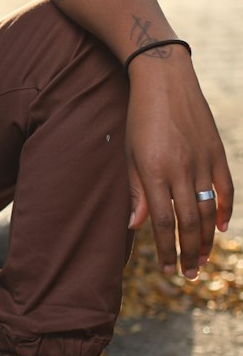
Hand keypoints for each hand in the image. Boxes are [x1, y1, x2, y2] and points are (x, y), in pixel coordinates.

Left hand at [125, 62, 233, 279]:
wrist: (164, 80)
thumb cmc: (139, 119)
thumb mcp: (129, 154)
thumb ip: (135, 191)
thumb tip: (136, 226)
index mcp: (154, 171)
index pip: (163, 222)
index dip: (166, 249)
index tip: (166, 269)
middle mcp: (181, 169)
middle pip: (189, 223)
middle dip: (188, 253)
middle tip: (187, 275)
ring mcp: (202, 161)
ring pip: (209, 210)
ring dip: (206, 239)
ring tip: (202, 260)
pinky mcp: (216, 151)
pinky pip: (225, 187)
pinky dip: (225, 209)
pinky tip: (221, 227)